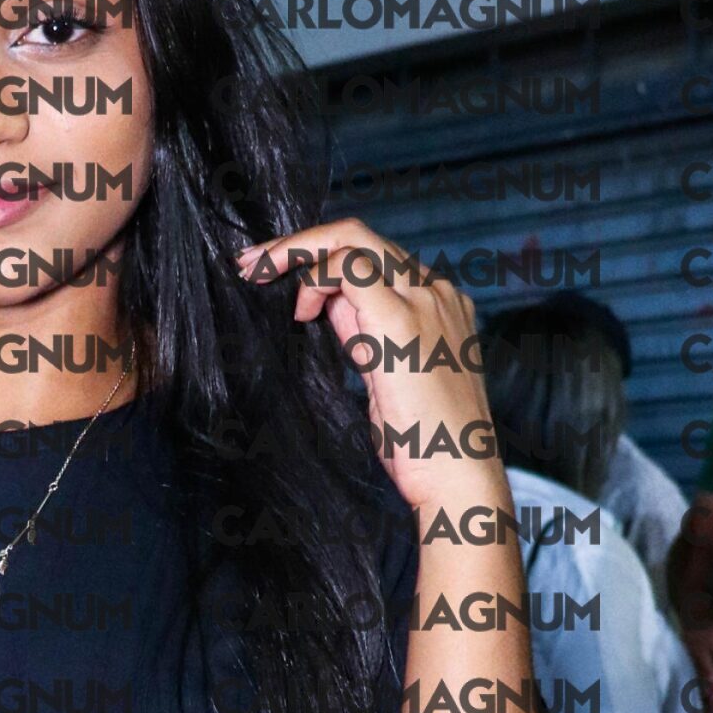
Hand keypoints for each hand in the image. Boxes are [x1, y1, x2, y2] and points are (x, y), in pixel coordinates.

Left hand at [235, 215, 494, 511]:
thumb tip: (329, 308)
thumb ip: (366, 336)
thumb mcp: (389, 377)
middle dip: (298, 244)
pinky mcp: (401, 319)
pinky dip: (314, 274)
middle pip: (361, 236)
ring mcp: (423, 300)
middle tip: (252, 264)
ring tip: (258, 274)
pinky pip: (350, 266)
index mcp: (438, 302)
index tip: (280, 281)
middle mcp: (435, 291)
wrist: (459, 476)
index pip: (373, 259)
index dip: (321, 263)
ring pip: (353, 238)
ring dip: (296, 251)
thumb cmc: (427, 442)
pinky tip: (299, 309)